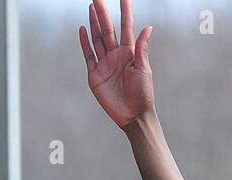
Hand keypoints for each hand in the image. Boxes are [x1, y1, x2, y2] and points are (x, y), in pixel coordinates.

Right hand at [80, 0, 153, 129]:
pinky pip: (88, 55)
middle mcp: (116, 56)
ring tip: (91, 7)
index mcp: (129, 54)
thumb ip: (141, 48)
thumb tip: (148, 27)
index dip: (125, 12)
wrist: (133, 116)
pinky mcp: (95, 74)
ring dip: (94, 23)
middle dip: (102, 13)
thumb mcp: (143, 70)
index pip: (125, 27)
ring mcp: (105, 64)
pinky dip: (85, 42)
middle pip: (107, 30)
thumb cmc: (143, 94)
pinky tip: (82, 29)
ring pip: (97, 39)